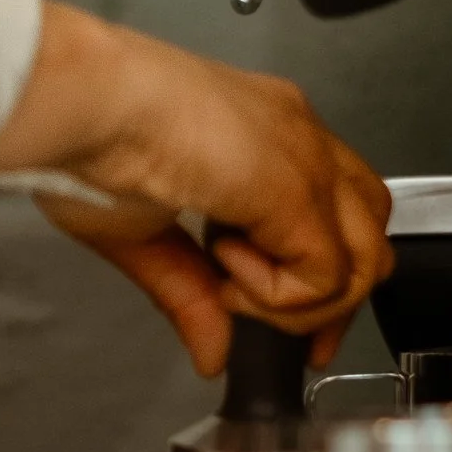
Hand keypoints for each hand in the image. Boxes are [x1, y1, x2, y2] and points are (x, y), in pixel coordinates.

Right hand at [0, 1, 391, 378]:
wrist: (80, 101)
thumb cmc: (88, 135)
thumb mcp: (144, 233)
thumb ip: (192, 293)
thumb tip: (214, 351)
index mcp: (265, 134)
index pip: (340, 209)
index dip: (328, 277)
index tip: (293, 323)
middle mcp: (298, 136)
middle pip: (371, 233)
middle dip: (338, 301)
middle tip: (293, 337)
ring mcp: (304, 156)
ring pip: (364, 259)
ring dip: (302, 303)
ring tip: (230, 291)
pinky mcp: (294, 186)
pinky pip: (327, 273)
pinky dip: (281, 298)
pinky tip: (227, 276)